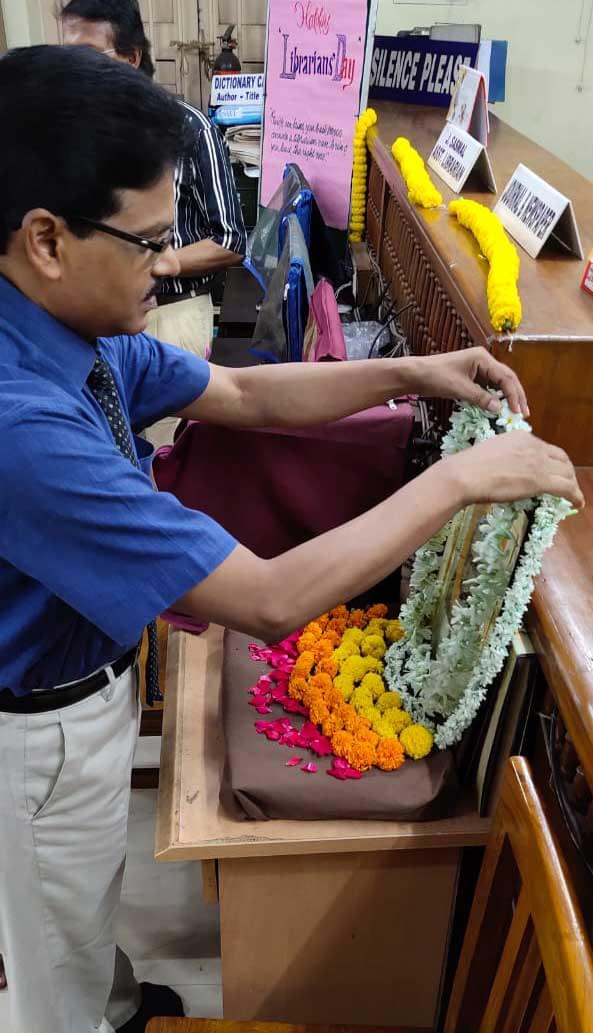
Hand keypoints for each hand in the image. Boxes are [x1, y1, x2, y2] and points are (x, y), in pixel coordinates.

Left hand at [408, 347, 528, 415]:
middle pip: (507, 378)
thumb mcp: (459, 389)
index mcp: (482, 358)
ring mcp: (478, 368)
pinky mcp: (472, 376)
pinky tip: (499, 408)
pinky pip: (488, 387)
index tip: (517, 412)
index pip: (505, 377)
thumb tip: (499, 408)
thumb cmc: (435, 376)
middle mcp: (483, 361)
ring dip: (508, 397)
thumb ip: (480, 398)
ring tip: (515, 412)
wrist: (415, 374)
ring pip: (499, 383)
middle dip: (516, 396)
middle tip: (524, 413)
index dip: (514, 395)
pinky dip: (495, 397)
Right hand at [443, 432, 583, 510]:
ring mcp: (539, 462)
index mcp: (521, 436)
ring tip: (573, 496)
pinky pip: (567, 488)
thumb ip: (506, 457)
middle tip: (567, 483)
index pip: (546, 448)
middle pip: (561, 458)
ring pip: (567, 473)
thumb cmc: (468, 467)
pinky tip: (577, 504)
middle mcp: (534, 445)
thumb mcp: (491, 453)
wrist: (465, 475)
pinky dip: (576, 496)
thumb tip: (509, 470)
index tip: (552, 471)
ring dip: (572, 485)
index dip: (553, 461)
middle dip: (567, 471)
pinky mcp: (541, 480)